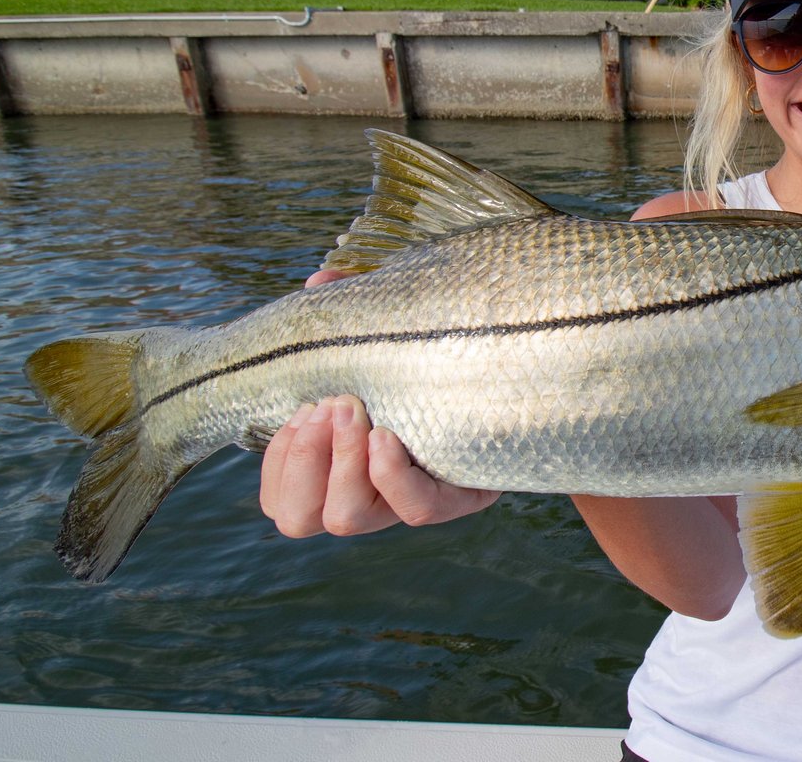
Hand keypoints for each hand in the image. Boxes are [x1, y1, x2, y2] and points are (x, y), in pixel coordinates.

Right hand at [261, 273, 499, 535]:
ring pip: (349, 517)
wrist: (524, 387)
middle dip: (303, 461)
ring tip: (352, 408)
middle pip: (301, 520)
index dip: (278, 464)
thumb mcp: (394, 337)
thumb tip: (318, 282)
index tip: (297, 409)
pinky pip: (416, 510)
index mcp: (339, 472)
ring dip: (340, 462)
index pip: (283, 502)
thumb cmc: (441, 360)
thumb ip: (354, 313)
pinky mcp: (458, 500)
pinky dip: (391, 476)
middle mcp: (369, 498)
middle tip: (328, 404)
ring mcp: (410, 504)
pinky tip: (387, 437)